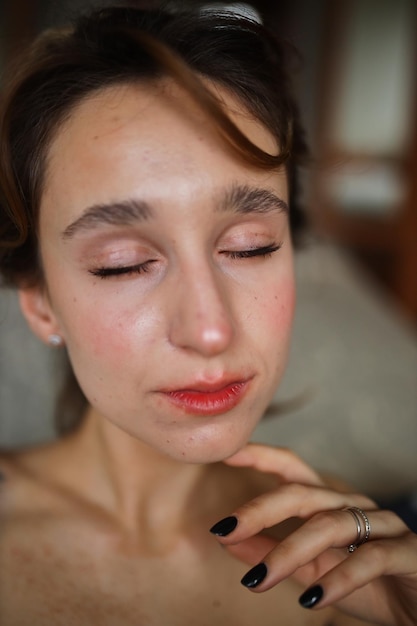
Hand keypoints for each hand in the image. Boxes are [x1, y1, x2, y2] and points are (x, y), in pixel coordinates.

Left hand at [210, 443, 416, 625]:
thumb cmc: (368, 584)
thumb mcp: (310, 570)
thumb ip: (270, 553)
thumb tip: (224, 538)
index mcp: (330, 504)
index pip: (293, 470)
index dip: (262, 456)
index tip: (227, 453)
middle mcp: (353, 505)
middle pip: (302, 494)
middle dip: (261, 510)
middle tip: (226, 530)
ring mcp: (382, 525)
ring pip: (329, 526)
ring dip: (289, 553)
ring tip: (258, 581)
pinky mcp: (407, 551)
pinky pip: (370, 559)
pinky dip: (339, 579)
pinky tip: (314, 599)